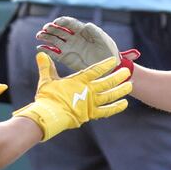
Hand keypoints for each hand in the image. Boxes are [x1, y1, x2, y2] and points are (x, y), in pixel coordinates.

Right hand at [13, 53, 130, 140]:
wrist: (49, 115)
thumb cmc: (47, 97)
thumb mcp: (47, 80)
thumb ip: (46, 67)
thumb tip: (40, 54)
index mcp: (79, 80)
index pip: (96, 70)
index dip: (106, 64)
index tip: (114, 60)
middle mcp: (88, 90)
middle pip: (107, 82)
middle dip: (119, 76)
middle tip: (128, 71)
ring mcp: (91, 103)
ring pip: (110, 95)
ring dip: (121, 90)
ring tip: (130, 85)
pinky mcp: (91, 114)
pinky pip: (107, 111)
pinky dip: (116, 107)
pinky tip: (125, 104)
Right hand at [35, 16, 139, 72]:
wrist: (109, 67)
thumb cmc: (108, 51)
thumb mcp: (104, 40)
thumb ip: (96, 32)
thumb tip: (87, 25)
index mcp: (82, 31)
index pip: (70, 23)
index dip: (63, 21)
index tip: (57, 22)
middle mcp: (73, 38)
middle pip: (59, 31)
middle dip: (51, 29)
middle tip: (45, 29)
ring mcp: (69, 48)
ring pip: (54, 40)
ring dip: (46, 37)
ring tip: (39, 36)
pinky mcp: (66, 58)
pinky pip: (54, 53)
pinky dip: (47, 50)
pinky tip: (40, 48)